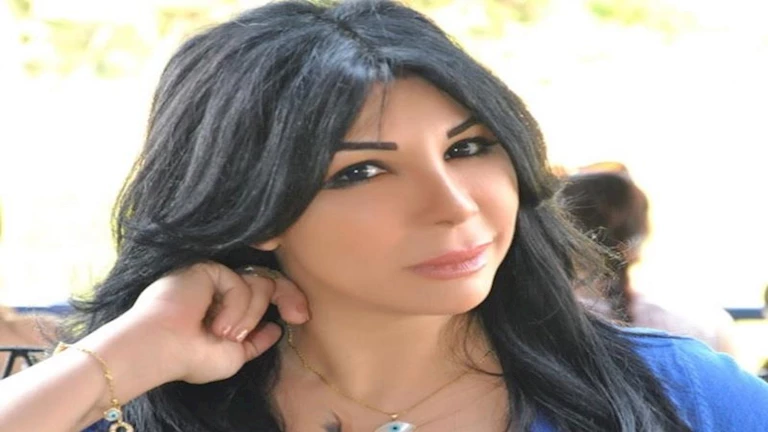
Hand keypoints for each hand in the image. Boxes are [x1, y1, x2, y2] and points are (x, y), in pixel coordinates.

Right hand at [124, 262, 308, 383]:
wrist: (161, 349)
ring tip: (223, 333)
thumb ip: (255, 342)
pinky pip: (239, 283)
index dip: (287, 299)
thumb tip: (276, 329)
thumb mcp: (233, 356)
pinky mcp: (208, 269)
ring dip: (248, 316)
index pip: (264, 293)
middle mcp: (221, 291)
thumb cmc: (191, 358)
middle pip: (268, 281)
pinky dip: (234, 307)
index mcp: (226, 308)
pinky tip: (215, 323)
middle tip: (298, 315)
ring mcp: (215, 279)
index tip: (301, 317)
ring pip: (258, 285)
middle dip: (289, 295)